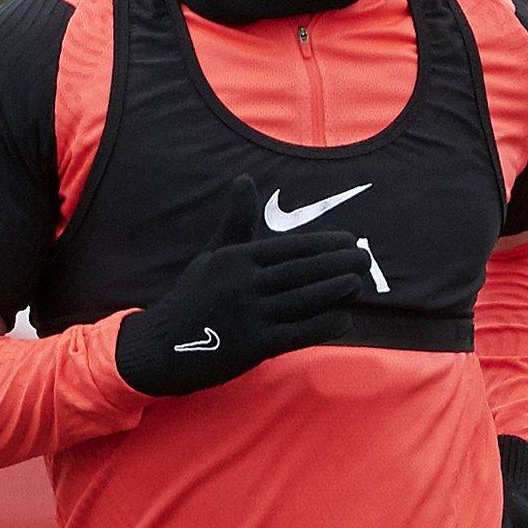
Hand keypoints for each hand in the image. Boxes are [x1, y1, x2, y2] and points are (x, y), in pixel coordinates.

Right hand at [114, 175, 370, 396]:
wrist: (161, 348)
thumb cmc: (192, 299)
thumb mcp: (211, 256)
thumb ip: (236, 221)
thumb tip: (245, 179)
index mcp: (235, 259)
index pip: (289, 248)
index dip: (323, 244)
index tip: (349, 242)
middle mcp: (244, 283)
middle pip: (303, 271)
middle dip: (339, 263)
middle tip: (365, 258)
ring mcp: (250, 315)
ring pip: (305, 299)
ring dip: (337, 290)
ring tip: (359, 282)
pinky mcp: (255, 346)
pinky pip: (300, 332)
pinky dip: (325, 324)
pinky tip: (343, 319)